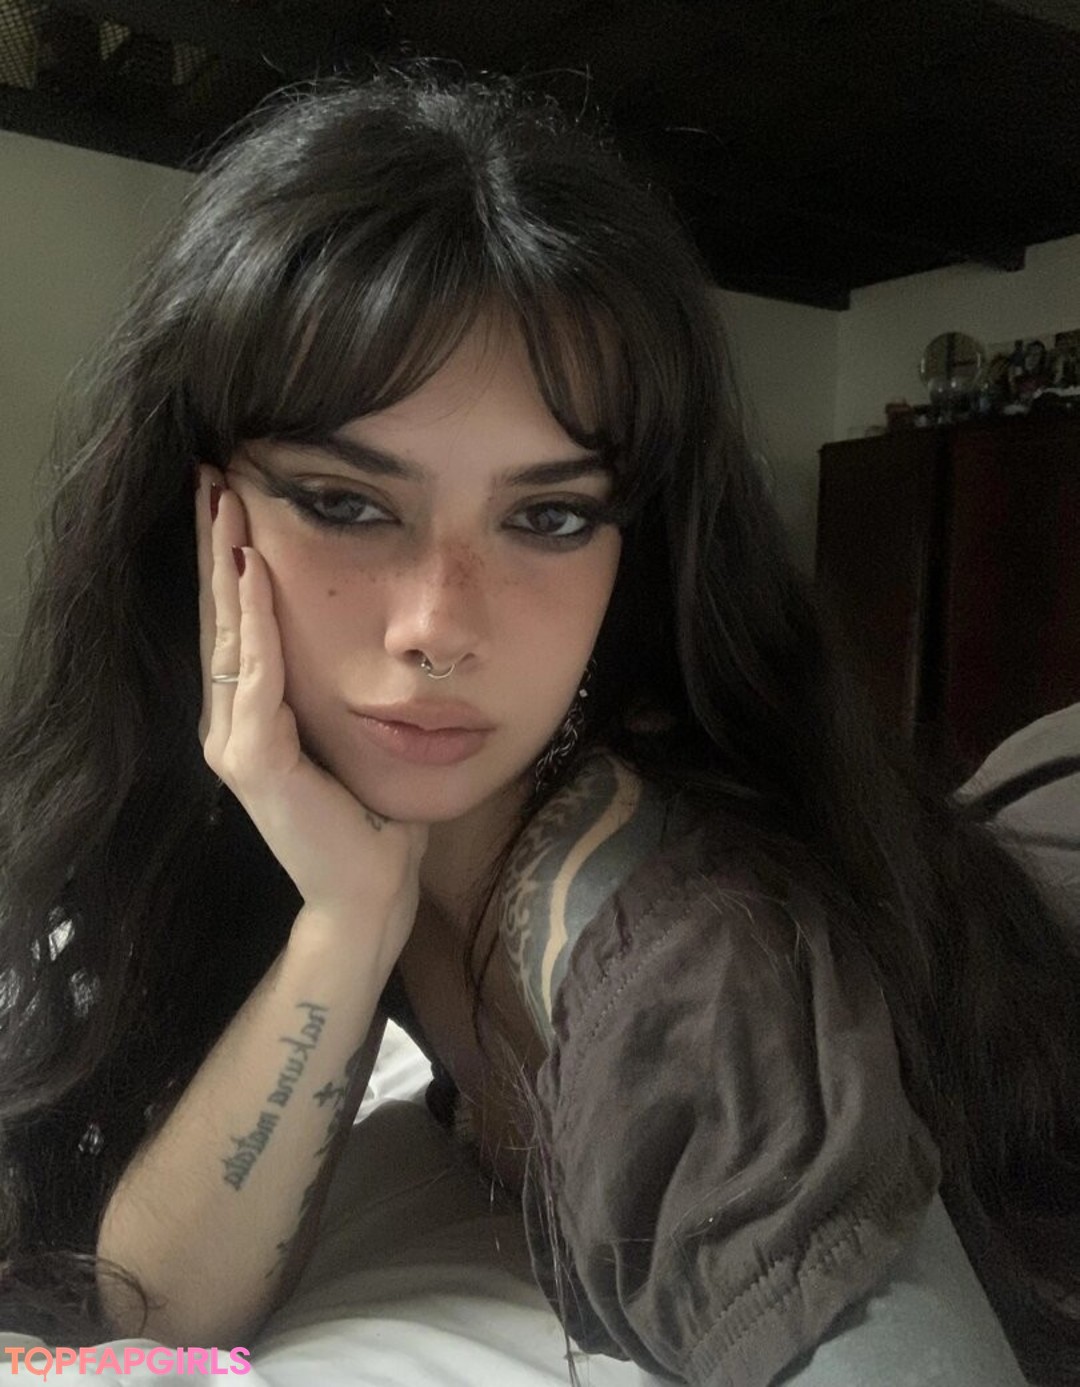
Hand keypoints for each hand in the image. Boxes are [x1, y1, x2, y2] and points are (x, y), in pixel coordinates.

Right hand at [194, 464, 427, 958]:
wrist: (369, 886)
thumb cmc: (368, 810)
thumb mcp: (349, 727)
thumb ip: (332, 684)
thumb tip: (361, 626)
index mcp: (248, 713)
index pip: (235, 622)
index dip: (226, 559)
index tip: (228, 495)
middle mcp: (227, 722)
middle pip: (220, 616)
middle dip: (215, 543)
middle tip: (211, 474)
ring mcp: (232, 743)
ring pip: (230, 636)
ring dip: (225, 564)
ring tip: (224, 502)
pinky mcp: (253, 763)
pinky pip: (258, 675)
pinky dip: (256, 621)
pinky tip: (251, 570)